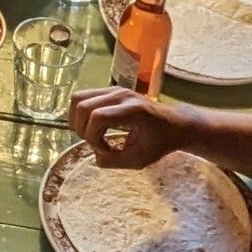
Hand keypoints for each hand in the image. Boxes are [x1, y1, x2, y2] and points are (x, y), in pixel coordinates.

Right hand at [68, 86, 192, 169]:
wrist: (174, 124)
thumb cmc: (160, 143)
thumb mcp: (140, 160)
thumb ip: (114, 162)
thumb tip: (95, 157)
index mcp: (132, 110)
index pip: (97, 117)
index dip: (93, 138)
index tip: (105, 151)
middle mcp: (120, 94)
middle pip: (83, 106)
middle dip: (82, 130)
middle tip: (96, 144)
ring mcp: (114, 89)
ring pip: (78, 98)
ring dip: (77, 120)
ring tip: (90, 135)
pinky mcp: (110, 90)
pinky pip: (83, 97)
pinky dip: (80, 114)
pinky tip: (93, 127)